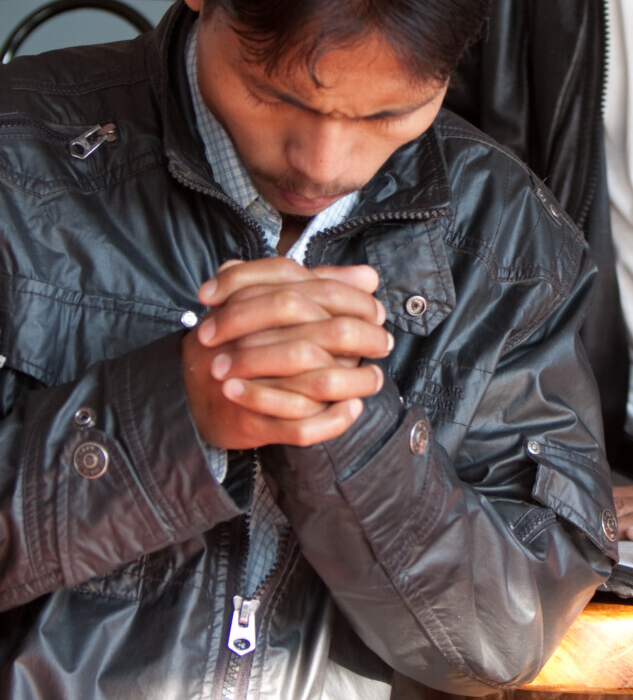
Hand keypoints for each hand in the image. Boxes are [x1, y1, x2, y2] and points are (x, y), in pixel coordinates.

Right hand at [182, 258, 392, 449]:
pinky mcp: (249, 420)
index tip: (376, 311)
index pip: (314, 291)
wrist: (182, 389)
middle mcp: (247, 338)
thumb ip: (319, 286)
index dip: (353, 300)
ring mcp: (247, 381)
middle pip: (318, 332)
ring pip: (313, 380)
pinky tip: (352, 408)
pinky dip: (332, 418)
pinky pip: (299, 424)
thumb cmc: (234, 340)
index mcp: (250, 300)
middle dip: (361, 338)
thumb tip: (368, 275)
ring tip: (374, 379)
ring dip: (353, 381)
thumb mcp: (270, 301)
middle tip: (382, 343)